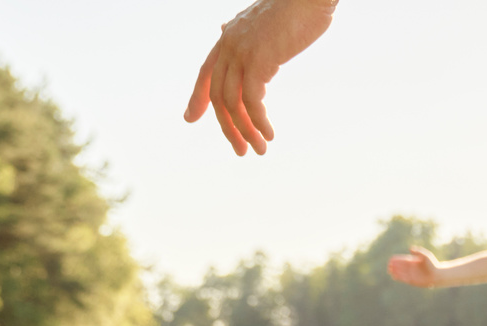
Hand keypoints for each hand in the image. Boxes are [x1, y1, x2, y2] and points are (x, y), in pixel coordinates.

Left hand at [184, 0, 337, 155]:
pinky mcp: (259, 60)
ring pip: (233, 101)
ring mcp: (242, 52)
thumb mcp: (263, 22)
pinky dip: (258, 121)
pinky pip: (252, 100)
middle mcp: (230, 45)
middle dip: (227, 126)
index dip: (198, 97)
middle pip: (218, 94)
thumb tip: (226, 30)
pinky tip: (269, 134)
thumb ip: (245, 32)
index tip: (190, 119)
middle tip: (240, 151)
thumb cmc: (295, 7)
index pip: (206, 72)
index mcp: (230, 38)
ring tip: (259, 149)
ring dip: (245, 130)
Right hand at [387, 247, 440, 287]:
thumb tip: (410, 248)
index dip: (396, 260)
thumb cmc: (432, 264)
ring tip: (390, 271)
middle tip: (389, 266)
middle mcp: (411, 268)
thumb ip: (418, 251)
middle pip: (400, 267)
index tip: (391, 260)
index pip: (402, 260)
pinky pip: (404, 279)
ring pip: (400, 273)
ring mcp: (411, 274)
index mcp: (412, 261)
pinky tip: (394, 276)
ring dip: (395, 272)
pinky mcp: (413, 281)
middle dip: (394, 266)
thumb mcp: (425, 255)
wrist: (438, 274)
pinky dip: (399, 277)